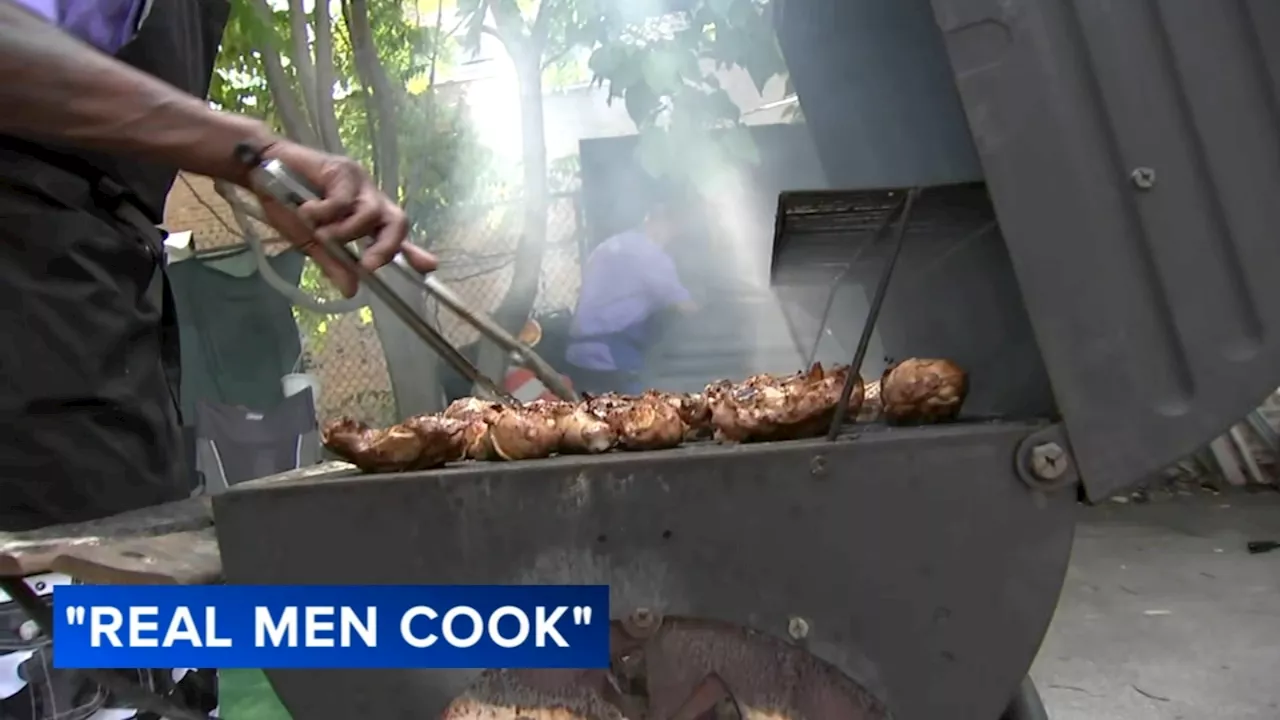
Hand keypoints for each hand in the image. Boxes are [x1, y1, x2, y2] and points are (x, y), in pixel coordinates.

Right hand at [253, 140, 437, 297]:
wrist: (260, 171)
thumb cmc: (287, 205)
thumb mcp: (311, 243)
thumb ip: (334, 264)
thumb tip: (351, 291)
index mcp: (365, 218)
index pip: (395, 236)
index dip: (413, 252)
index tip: (429, 267)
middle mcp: (368, 199)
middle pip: (398, 221)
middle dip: (386, 247)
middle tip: (367, 264)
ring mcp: (358, 183)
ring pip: (371, 213)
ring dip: (345, 231)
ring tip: (319, 232)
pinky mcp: (343, 169)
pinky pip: (344, 201)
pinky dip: (325, 212)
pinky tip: (306, 211)